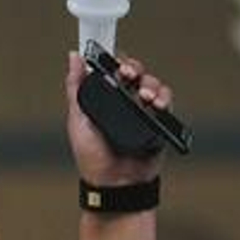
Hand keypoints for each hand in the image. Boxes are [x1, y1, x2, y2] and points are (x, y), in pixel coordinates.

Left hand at [64, 51, 172, 186]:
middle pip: (134, 72)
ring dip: (150, 84)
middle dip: (133, 68)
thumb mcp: (77, 119)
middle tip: (128, 75)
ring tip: (144, 96)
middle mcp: (123, 100)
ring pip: (151, 83)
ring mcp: (142, 109)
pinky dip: (164, 97)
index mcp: (103, 97)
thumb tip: (73, 57)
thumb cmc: (92, 156)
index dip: (115, 61)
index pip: (112, 69)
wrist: (114, 182)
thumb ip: (76, 88)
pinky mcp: (157, 120)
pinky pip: (166, 100)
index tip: (114, 62)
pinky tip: (157, 104)